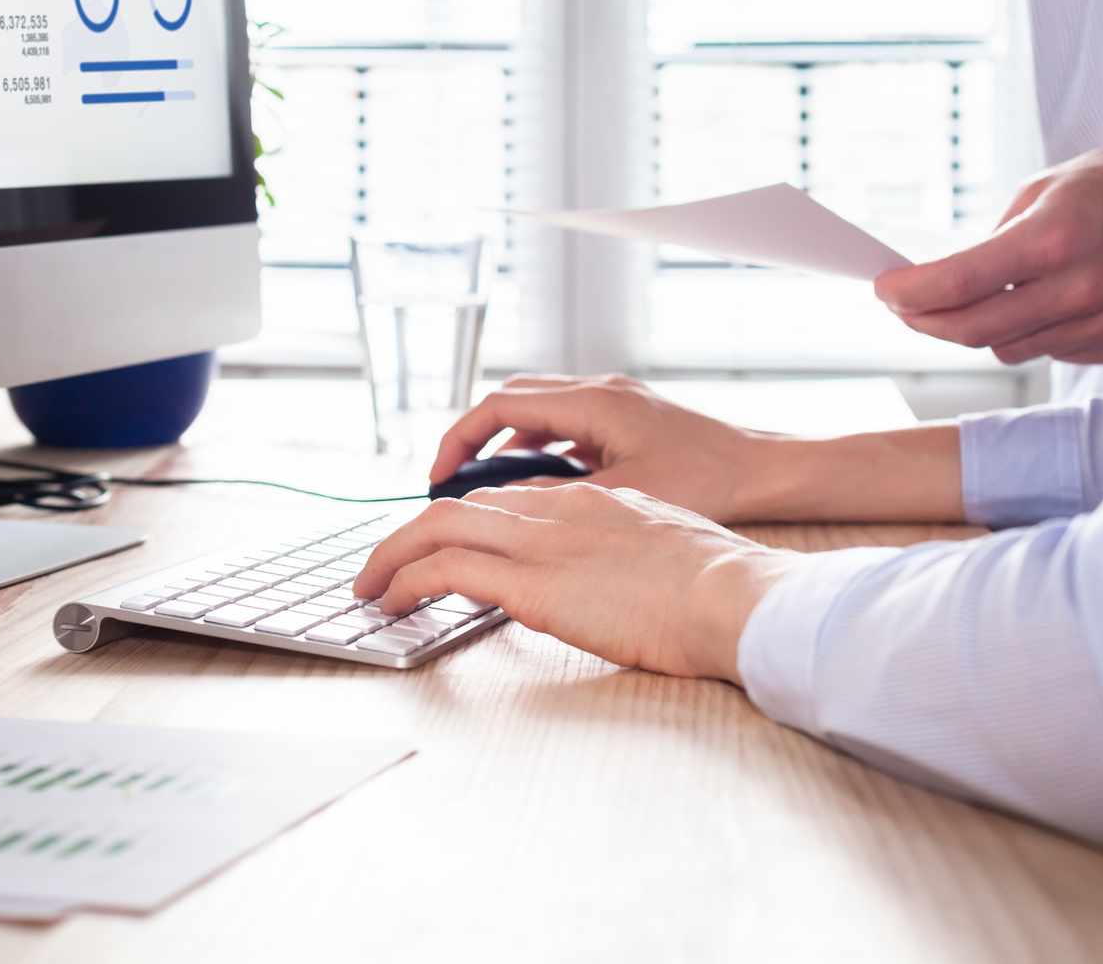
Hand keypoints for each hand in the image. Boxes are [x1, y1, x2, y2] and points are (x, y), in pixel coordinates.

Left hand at [354, 484, 792, 681]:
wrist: (733, 596)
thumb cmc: (719, 588)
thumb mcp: (664, 552)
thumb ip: (625, 553)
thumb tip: (611, 579)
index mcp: (592, 502)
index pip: (508, 500)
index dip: (465, 521)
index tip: (442, 545)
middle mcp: (557, 510)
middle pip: (461, 507)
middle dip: (412, 534)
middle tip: (383, 564)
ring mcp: (541, 542)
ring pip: (437, 528)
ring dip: (393, 556)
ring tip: (369, 587)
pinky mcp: (530, 582)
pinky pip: (444, 569)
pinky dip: (407, 581)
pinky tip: (390, 603)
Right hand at [430, 375, 780, 523]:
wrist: (766, 471)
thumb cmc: (708, 480)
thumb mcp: (620, 496)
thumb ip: (557, 497)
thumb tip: (503, 507)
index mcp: (592, 402)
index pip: (500, 405)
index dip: (460, 439)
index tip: (438, 476)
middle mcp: (600, 390)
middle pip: (513, 400)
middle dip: (475, 438)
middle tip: (451, 482)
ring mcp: (615, 401)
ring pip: (540, 411)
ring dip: (508, 444)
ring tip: (488, 489)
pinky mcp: (628, 418)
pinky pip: (567, 423)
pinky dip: (541, 448)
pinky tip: (541, 486)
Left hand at [874, 133, 1102, 365]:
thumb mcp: (1044, 189)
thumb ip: (995, 238)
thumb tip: (948, 278)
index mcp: (1052, 240)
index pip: (958, 284)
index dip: (909, 293)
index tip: (883, 290)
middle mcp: (1077, 289)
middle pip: (972, 330)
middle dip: (924, 321)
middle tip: (903, 307)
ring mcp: (1101, 323)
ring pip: (1007, 348)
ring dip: (977, 328)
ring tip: (970, 300)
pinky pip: (1048, 351)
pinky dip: (1027, 333)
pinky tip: (1034, 304)